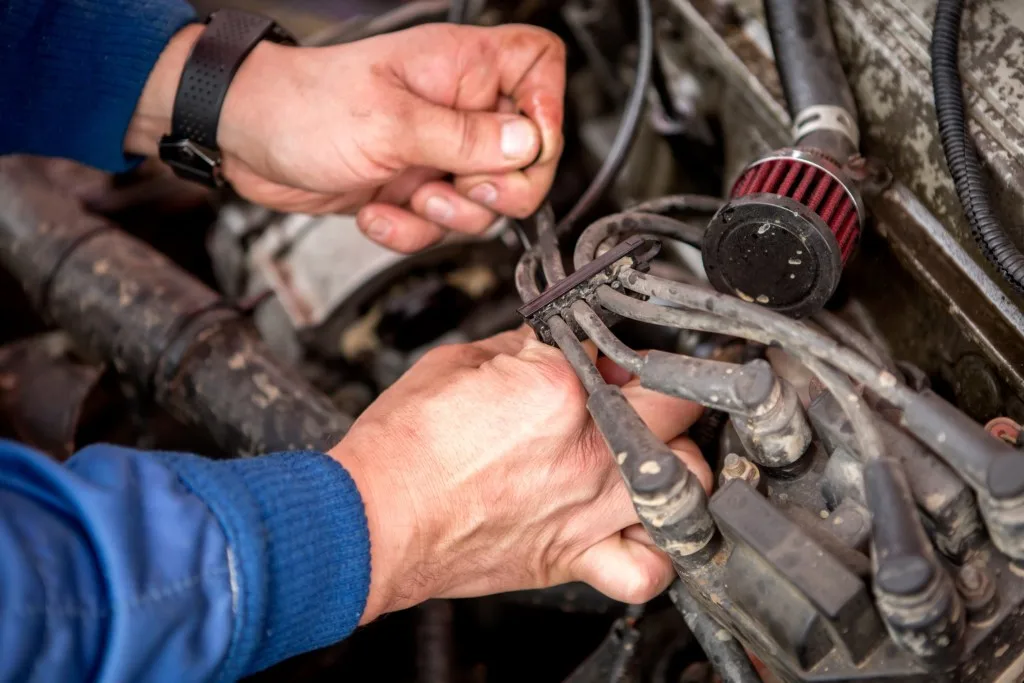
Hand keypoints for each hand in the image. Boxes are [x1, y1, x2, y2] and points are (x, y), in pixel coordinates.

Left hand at [126, 23, 565, 251]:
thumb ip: (465, 138)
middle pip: (526, 155)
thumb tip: (527, 145)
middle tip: (464, 185)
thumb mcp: (389, 122)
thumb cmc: (302, 106)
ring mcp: (437, 151)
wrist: (246, 138)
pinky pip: (440, 225)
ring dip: (448, 213)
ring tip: (410, 192)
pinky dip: (411, 229)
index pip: (540, 69)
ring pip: (485, 202)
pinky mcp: (414, 187)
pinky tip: (377, 210)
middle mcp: (457, 109)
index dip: (548, 110)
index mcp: (461, 68)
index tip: (524, 146)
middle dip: (498, 187)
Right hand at [328, 327, 711, 623]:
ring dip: (676, 459)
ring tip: (648, 453)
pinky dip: (658, 551)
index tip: (600, 358)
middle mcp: (588, 452)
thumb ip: (519, 350)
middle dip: (661, 393)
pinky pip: (648, 569)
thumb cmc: (403, 448)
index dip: (610, 352)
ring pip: (688, 479)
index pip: (618, 354)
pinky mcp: (572, 557)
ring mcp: (587, 509)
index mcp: (559, 390)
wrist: (372, 518)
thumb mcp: (456, 364)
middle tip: (634, 395)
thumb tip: (549, 346)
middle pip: (676, 408)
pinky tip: (641, 528)